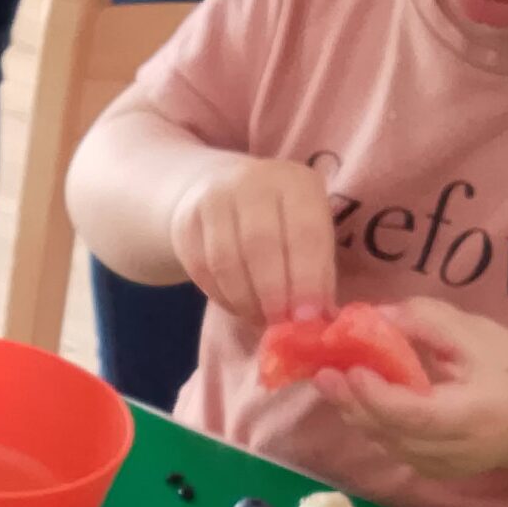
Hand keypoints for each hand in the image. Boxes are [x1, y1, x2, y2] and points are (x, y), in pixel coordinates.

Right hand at [167, 156, 338, 326]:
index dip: (307, 279)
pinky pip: (201, 269)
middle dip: (272, 294)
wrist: (223, 190)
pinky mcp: (186, 221)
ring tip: (260, 318)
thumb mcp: (309, 233)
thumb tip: (321, 319)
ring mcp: (215, 198)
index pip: (305, 233)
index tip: (307, 318)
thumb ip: (318, 273)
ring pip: (225, 260)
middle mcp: (254, 182)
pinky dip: (221, 296)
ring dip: (244, 300)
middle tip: (280, 324)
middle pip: (260, 245)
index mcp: (296, 183)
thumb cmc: (281, 222)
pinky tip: (238, 306)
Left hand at [323, 298, 507, 479]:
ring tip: (333, 381)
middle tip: (323, 373)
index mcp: (476, 415)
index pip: (417, 414)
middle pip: (392, 432)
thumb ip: (426, 321)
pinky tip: (358, 399)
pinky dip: (372, 424)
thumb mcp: (477, 333)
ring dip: (357, 413)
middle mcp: (458, 451)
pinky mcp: (435, 472)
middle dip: (353, 402)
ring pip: (386, 443)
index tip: (351, 369)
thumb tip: (374, 315)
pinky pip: (393, 448)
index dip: (378, 396)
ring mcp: (445, 467)